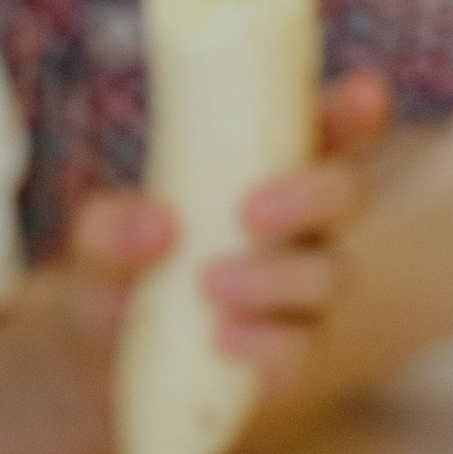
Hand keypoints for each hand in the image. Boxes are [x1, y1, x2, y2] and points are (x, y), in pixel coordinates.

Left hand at [0, 72, 385, 453]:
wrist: (91, 360)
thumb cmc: (112, 271)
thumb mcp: (94, 242)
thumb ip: (109, 225)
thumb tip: (156, 225)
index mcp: (263, 170)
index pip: (324, 130)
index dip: (351, 111)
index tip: (361, 93)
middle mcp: (299, 225)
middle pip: (344, 193)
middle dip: (309, 195)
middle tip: (250, 212)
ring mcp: (301, 291)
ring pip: (327, 272)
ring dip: (275, 276)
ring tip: (212, 284)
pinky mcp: (289, 354)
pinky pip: (301, 344)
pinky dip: (268, 341)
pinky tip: (225, 338)